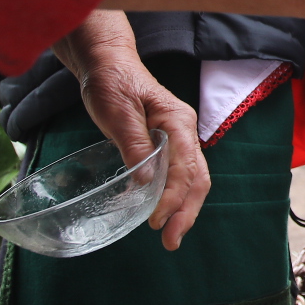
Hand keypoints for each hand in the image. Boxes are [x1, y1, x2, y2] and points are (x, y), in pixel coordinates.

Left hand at [53, 12, 210, 250]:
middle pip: (198, 178)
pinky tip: (163, 211)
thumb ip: (134, 144)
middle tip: (171, 242)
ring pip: (192, 179)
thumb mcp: (118, 110)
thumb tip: (146, 181)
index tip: (156, 221)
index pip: (185, 168)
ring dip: (184, 208)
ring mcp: (177, 138)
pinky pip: (179, 173)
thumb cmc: (111, 81)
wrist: (107, 62)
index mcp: (178, 122)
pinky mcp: (165, 143)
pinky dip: (175, 196)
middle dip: (187, 212)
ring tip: (171, 234)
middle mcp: (184, 131)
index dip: (173, 198)